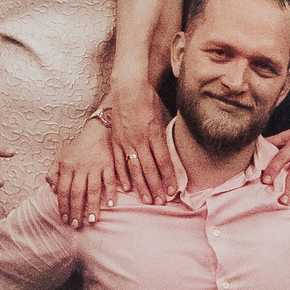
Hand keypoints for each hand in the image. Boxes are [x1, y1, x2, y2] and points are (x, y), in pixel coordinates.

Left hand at [51, 116, 121, 228]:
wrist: (99, 129)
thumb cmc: (79, 146)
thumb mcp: (61, 156)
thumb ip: (53, 172)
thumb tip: (51, 189)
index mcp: (67, 166)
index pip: (63, 190)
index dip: (63, 206)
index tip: (64, 219)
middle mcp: (80, 167)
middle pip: (77, 193)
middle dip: (76, 210)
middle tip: (76, 225)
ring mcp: (96, 166)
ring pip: (93, 189)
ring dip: (92, 206)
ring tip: (92, 220)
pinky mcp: (110, 164)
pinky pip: (110, 180)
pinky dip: (110, 193)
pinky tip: (110, 205)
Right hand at [108, 76, 177, 202]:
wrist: (128, 87)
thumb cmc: (148, 99)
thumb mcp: (162, 115)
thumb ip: (164, 134)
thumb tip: (170, 149)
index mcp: (155, 134)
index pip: (164, 161)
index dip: (169, 178)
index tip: (173, 191)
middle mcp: (141, 140)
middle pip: (150, 169)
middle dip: (157, 187)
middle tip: (161, 202)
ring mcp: (126, 141)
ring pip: (135, 169)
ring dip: (142, 186)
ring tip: (147, 200)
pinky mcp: (115, 140)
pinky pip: (118, 162)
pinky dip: (123, 176)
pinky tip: (127, 188)